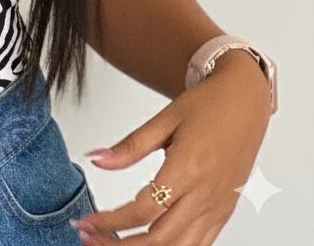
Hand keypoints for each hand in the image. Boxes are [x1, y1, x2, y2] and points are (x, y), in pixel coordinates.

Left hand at [69, 50, 272, 244]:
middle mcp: (204, 196)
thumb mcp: (164, 119)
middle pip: (159, 240)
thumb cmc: (208, 105)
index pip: (143, 210)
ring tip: (112, 245)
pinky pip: (199, 245)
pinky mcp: (224, 212)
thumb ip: (129, 146)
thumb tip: (96, 159)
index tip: (85, 221)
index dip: (110, 222)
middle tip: (89, 238)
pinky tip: (149, 244)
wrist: (246, 102)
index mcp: (187, 169)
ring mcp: (217, 208)